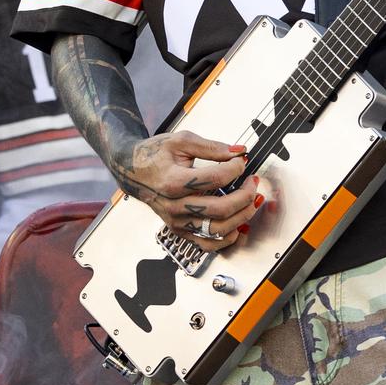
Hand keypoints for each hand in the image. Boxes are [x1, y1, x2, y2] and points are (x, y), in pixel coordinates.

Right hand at [121, 128, 260, 248]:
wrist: (132, 170)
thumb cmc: (154, 154)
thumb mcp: (180, 141)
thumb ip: (211, 146)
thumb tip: (238, 151)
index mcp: (172, 181)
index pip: (213, 178)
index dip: (234, 168)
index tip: (241, 160)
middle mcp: (174, 206)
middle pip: (219, 208)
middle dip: (244, 195)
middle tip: (253, 182)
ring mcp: (177, 221)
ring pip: (216, 229)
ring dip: (241, 217)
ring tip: (252, 202)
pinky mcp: (180, 229)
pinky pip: (207, 243)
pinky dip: (227, 238)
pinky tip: (238, 225)